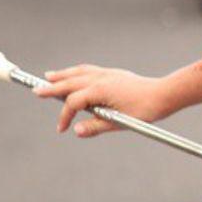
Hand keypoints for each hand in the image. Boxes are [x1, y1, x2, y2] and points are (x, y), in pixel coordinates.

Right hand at [34, 65, 173, 136]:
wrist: (165, 94)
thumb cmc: (146, 108)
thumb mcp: (120, 122)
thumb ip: (97, 127)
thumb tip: (77, 131)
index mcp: (100, 90)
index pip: (73, 102)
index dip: (64, 116)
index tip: (62, 129)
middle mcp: (101, 78)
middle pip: (70, 82)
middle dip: (52, 87)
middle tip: (36, 91)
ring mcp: (108, 74)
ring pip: (79, 72)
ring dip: (63, 75)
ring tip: (49, 76)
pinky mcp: (114, 74)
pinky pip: (90, 70)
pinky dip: (77, 71)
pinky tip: (75, 73)